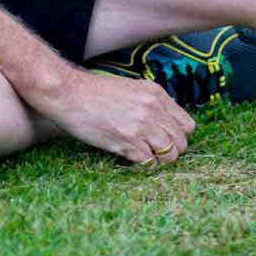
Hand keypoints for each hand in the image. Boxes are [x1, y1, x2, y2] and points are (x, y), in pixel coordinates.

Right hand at [31, 68, 194, 166]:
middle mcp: (153, 108)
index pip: (188, 125)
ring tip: (143, 157)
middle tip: (153, 152)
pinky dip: (143, 166)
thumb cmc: (93, 92)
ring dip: (158, 161)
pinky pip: (149, 162)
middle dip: (170, 151)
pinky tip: (130, 159)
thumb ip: (149, 104)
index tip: (165, 140)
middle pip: (181, 142)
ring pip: (170, 155)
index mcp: (156, 94)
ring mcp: (141, 124)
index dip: (178, 137)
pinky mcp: (127, 140)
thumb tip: (162, 126)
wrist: (67, 92)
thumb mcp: (130, 89)